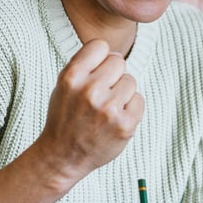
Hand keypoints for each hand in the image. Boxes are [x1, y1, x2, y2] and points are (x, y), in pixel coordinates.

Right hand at [36, 39, 143, 184]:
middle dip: (112, 76)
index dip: (99, 58)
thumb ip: (86, 65)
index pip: (100, 45)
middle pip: (118, 61)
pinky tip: (115, 119)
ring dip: (122, 93)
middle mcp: (90, 90)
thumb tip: (115, 54)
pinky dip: (131, 108)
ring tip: (105, 109)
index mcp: (71, 77)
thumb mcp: (64, 85)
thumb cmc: (65, 117)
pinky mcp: (125, 125)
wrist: (63, 157)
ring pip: (130, 81)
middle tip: (100, 95)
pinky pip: (139, 100)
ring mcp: (108, 109)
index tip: (94, 73)